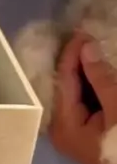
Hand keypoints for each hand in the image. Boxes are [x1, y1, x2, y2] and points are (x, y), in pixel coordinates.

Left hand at [49, 34, 116, 163]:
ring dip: (85, 72)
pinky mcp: (86, 132)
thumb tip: (86, 47)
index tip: (82, 30)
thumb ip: (101, 77)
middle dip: (77, 61)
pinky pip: (84, 102)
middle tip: (87, 34)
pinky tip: (98, 70)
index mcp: (63, 125)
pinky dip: (92, 86)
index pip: (63, 80)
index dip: (72, 53)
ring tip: (93, 46)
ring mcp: (73, 131)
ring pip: (75, 92)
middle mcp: (61, 129)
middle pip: (66, 85)